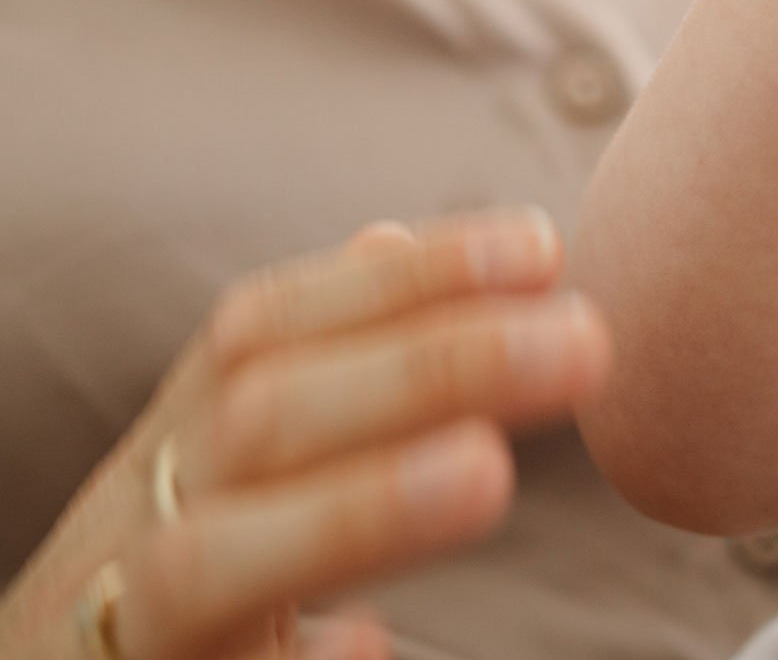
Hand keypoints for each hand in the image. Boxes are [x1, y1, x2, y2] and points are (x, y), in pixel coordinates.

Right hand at [0, 209, 610, 659]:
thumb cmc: (162, 593)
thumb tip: (393, 236)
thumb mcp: (216, 468)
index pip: (269, 326)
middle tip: (586, 340)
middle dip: (422, 369)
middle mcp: (128, 531)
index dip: (405, 281)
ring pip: (202, 563)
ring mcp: (114, 637)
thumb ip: (313, 367)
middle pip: (257, 425)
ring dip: (356, 507)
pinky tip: (367, 647)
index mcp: (169, 451)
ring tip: (489, 473)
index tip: (546, 250)